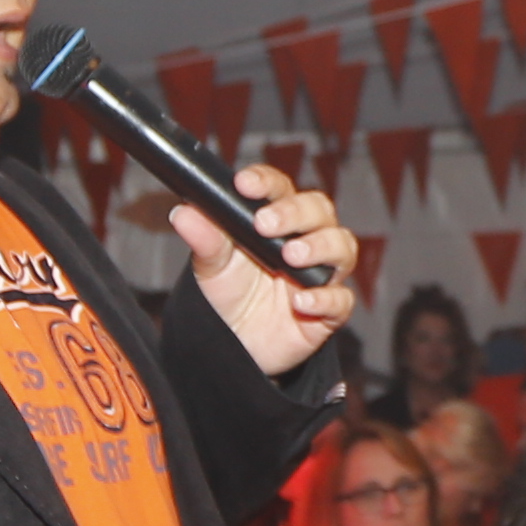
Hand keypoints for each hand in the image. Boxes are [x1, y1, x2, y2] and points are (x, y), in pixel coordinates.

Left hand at [172, 158, 361, 374]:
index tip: (244, 184)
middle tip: (265, 224)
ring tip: (291, 256)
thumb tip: (183, 213)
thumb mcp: (212, 266)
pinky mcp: (330, 309)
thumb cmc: (232, 293)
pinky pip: (341, 300)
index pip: (279, 188)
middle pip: (318, 210)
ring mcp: (322, 273)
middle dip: (295, 213)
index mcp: (277, 219)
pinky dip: (326, 298)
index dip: (265, 182)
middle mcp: (306, 238)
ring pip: (342, 247)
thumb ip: (205, 239)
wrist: (237, 343)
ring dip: (320, 247)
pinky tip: (301, 302)